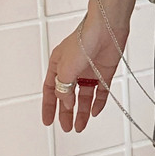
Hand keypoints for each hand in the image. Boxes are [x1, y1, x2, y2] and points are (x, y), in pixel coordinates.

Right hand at [41, 0, 128, 133]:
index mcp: (58, 65)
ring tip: (80, 126)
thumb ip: (64, 89)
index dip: (49, 106)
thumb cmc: (83, 40)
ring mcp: (90, 70)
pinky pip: (101, 90)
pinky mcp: (105, 71)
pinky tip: (95, 112)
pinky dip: (98, 101)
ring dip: (82, 111)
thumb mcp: (65, 69)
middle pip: (68, 96)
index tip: (48, 121)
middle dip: (66, 113)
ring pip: (84, 95)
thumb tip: (67, 104)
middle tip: (67, 127)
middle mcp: (74, 68)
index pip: (51, 90)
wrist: (106, 27)